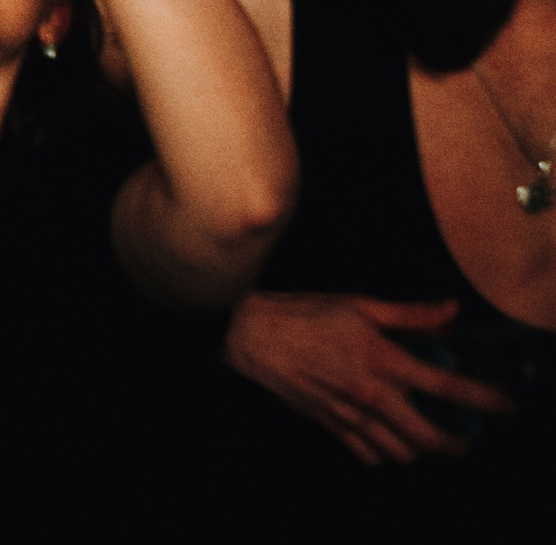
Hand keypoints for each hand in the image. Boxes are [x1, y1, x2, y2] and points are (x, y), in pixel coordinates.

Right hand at [225, 293, 513, 465]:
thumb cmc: (304, 313)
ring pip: (402, 453)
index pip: (449, 387)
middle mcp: (372, 394)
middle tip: (469, 438)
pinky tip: (390, 440)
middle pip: (431, 438)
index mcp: (384, 360)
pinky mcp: (330, 425)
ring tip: (430, 439)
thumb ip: (410, 313)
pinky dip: (386, 454)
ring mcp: (350, 415)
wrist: (251, 334)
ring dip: (423, 451)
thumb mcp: (359, 304)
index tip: (507, 406)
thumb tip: (453, 310)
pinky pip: (369, 456)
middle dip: (459, 445)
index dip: (486, 399)